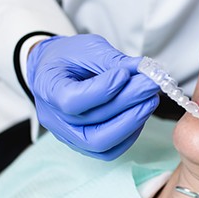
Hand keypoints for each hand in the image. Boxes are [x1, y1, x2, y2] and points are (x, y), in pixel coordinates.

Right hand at [27, 34, 159, 159]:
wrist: (56, 69)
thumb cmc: (68, 56)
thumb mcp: (87, 47)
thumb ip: (113, 60)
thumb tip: (143, 69)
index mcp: (47, 88)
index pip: (72, 100)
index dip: (102, 90)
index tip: (125, 73)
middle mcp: (54, 118)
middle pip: (92, 123)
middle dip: (129, 103)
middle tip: (151, 84)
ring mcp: (68, 135)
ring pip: (102, 143)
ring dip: (133, 121)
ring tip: (150, 99)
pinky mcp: (84, 143)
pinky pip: (109, 150)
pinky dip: (130, 133)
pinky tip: (141, 113)